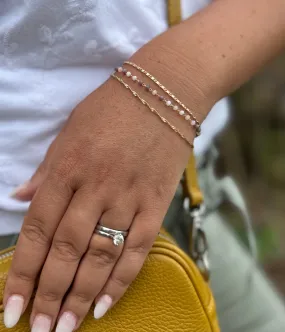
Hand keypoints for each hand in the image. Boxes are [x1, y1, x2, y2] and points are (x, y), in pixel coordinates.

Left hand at [4, 76, 194, 331]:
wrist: (164, 92)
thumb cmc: (112, 109)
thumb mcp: (69, 132)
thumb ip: (45, 171)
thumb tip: (18, 200)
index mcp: (68, 168)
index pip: (37, 230)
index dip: (22, 273)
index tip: (10, 308)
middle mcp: (95, 187)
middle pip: (66, 251)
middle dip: (49, 295)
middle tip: (37, 330)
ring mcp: (129, 197)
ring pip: (101, 256)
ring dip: (81, 296)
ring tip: (66, 328)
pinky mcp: (156, 202)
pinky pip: (137, 248)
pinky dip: (121, 280)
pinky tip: (105, 306)